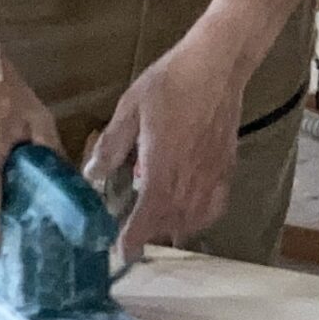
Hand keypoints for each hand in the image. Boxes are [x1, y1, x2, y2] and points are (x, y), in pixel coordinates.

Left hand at [85, 37, 252, 260]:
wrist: (217, 66)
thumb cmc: (169, 84)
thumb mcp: (129, 111)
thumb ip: (111, 146)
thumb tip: (91, 173)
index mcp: (162, 166)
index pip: (148, 215)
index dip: (134, 238)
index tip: (122, 253)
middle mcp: (191, 177)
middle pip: (171, 222)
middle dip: (150, 234)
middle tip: (130, 234)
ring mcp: (213, 174)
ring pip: (195, 218)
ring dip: (174, 227)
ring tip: (155, 224)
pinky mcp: (227, 166)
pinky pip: (216, 205)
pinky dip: (201, 217)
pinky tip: (188, 212)